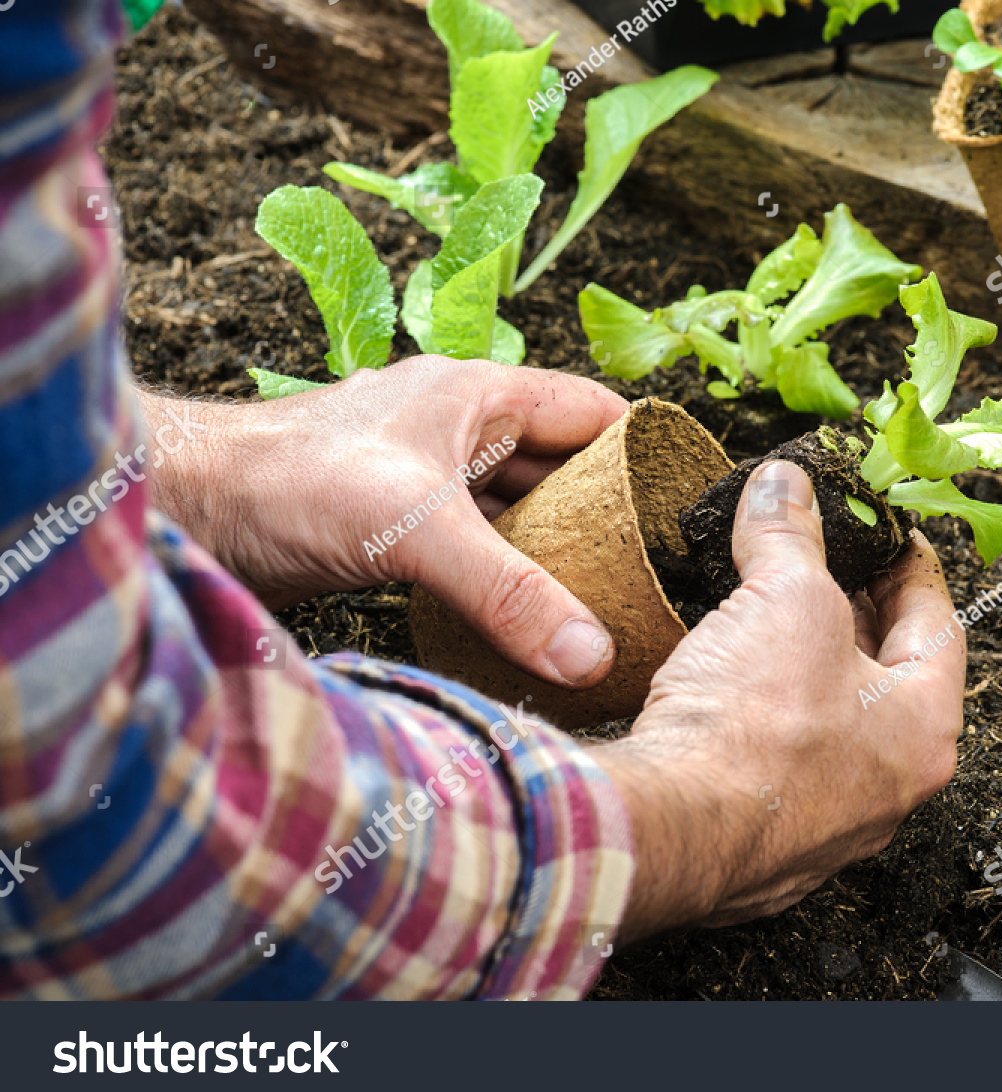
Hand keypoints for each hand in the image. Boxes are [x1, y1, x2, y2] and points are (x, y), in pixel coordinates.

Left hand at [138, 356, 627, 687]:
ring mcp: (424, 476)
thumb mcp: (417, 531)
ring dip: (552, 551)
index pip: (593, 412)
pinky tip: (525, 618)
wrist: (186, 508)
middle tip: (652, 574)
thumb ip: (510, 594)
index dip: (644, 451)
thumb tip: (592, 655)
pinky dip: (504, 577)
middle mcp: (458, 428)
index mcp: (479, 396)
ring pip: (515, 509)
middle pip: (560, 466)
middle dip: (605, 515)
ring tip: (604, 603)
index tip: (685, 509)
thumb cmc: (289, 481)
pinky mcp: (392, 523)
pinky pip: (473, 546)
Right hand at [590, 460, 964, 941]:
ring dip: (806, 672)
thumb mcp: (784, 597)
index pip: (938, 626)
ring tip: (771, 621)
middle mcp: (889, 788)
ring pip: (832, 729)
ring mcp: (828, 827)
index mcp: (924, 728)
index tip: (890, 537)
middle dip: (855, 617)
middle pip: (887, 681)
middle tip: (829, 571)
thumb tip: (785, 485)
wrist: (670, 830)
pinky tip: (728, 693)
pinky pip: (779, 768)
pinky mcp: (766, 846)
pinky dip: (763, 723)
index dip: (911, 567)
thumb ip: (790, 534)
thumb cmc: (754, 726)